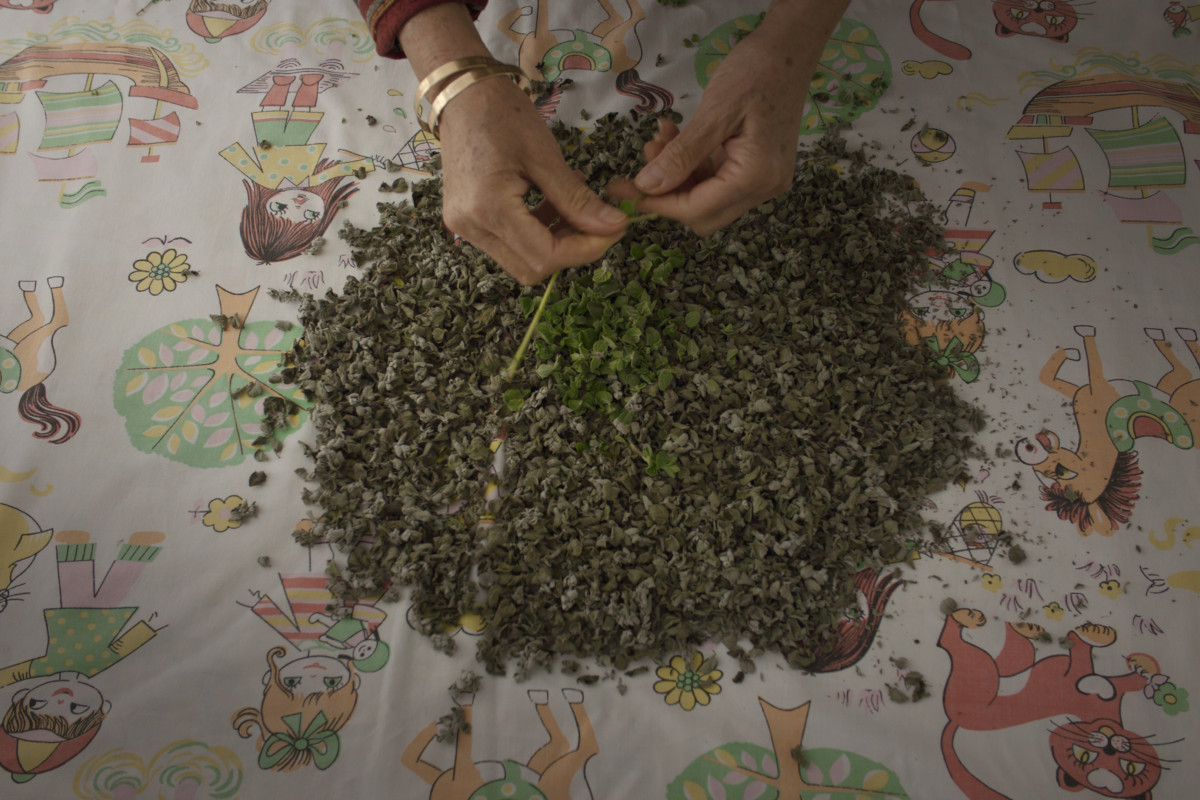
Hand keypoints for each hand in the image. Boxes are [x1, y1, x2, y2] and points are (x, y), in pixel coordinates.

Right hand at [398, 2, 626, 285]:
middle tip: (598, 223)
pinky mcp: (467, 222)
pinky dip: (537, 233)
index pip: (546, 256)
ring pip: (521, 260)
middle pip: (532, 268)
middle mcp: (470, 227)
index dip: (585, 250)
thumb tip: (615, 226)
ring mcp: (464, 227)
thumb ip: (577, 199)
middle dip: (571, 251)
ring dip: (555, 243)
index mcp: (489, 208)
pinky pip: (508, 244)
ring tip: (574, 208)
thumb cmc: (503, 115)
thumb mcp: (545, 155)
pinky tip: (551, 204)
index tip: (614, 229)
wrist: (462, 95)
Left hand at [609, 1, 845, 234]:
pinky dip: (692, 164)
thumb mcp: (714, 113)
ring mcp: (762, 179)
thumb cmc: (757, 72)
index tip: (625, 190)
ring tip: (659, 140)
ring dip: (677, 176)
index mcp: (756, 177)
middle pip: (703, 214)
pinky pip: (716, 178)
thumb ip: (681, 155)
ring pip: (706, 197)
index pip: (697, 210)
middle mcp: (763, 187)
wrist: (791, 48)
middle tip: (643, 163)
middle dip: (668, 193)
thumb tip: (647, 186)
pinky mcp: (756, 167)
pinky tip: (675, 137)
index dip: (658, 203)